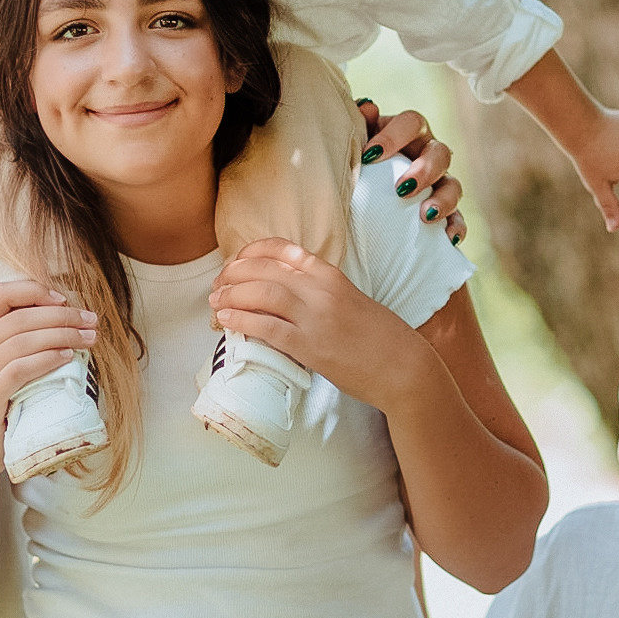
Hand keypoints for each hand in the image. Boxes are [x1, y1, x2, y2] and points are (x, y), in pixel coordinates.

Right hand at [0, 280, 98, 474]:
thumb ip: (13, 342)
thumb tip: (61, 319)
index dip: (33, 290)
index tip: (64, 299)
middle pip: (18, 316)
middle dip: (61, 315)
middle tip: (91, 321)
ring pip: (22, 339)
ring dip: (62, 335)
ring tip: (89, 339)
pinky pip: (21, 368)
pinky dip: (48, 358)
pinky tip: (69, 357)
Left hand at [208, 239, 432, 411]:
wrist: (403, 367)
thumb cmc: (378, 338)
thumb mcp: (349, 301)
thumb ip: (318, 292)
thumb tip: (283, 293)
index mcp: (331, 275)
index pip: (283, 249)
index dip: (251, 252)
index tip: (236, 261)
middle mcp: (321, 291)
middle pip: (265, 269)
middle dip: (233, 274)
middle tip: (218, 285)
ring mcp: (316, 318)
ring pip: (262, 294)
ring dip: (231, 296)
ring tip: (216, 302)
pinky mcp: (311, 347)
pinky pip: (268, 328)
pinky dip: (242, 321)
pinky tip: (226, 320)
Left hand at [357, 99, 467, 245]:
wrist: (368, 196)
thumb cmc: (363, 162)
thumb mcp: (359, 141)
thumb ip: (361, 125)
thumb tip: (367, 106)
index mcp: (409, 132)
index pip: (411, 123)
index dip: (393, 137)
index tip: (369, 156)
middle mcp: (430, 153)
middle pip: (440, 153)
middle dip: (424, 171)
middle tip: (401, 189)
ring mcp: (441, 183)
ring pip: (454, 186)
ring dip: (443, 200)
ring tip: (426, 216)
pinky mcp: (446, 211)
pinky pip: (458, 219)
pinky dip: (456, 227)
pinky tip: (449, 239)